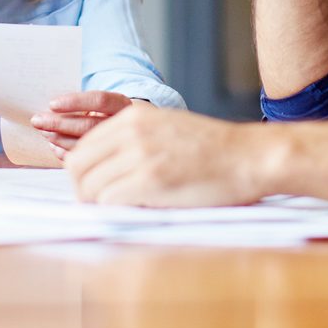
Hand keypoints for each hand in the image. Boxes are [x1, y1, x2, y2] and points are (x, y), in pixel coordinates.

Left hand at [28, 90, 132, 154]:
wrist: (148, 138)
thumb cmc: (119, 117)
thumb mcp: (111, 105)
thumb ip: (89, 107)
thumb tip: (53, 108)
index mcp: (124, 106)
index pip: (100, 100)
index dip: (75, 102)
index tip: (52, 104)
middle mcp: (126, 126)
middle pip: (89, 124)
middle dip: (59, 122)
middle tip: (37, 121)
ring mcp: (122, 146)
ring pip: (87, 144)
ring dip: (60, 139)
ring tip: (44, 133)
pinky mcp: (115, 164)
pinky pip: (87, 161)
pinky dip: (67, 155)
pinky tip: (55, 149)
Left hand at [65, 102, 273, 206]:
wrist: (249, 156)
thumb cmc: (212, 150)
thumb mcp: (166, 128)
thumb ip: (132, 141)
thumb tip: (101, 169)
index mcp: (132, 116)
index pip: (83, 148)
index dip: (82, 175)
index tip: (93, 191)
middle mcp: (131, 131)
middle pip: (78, 167)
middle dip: (82, 192)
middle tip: (99, 207)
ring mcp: (140, 154)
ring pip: (90, 187)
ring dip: (98, 205)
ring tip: (120, 211)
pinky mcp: (150, 179)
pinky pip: (110, 201)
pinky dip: (115, 212)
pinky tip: (135, 212)